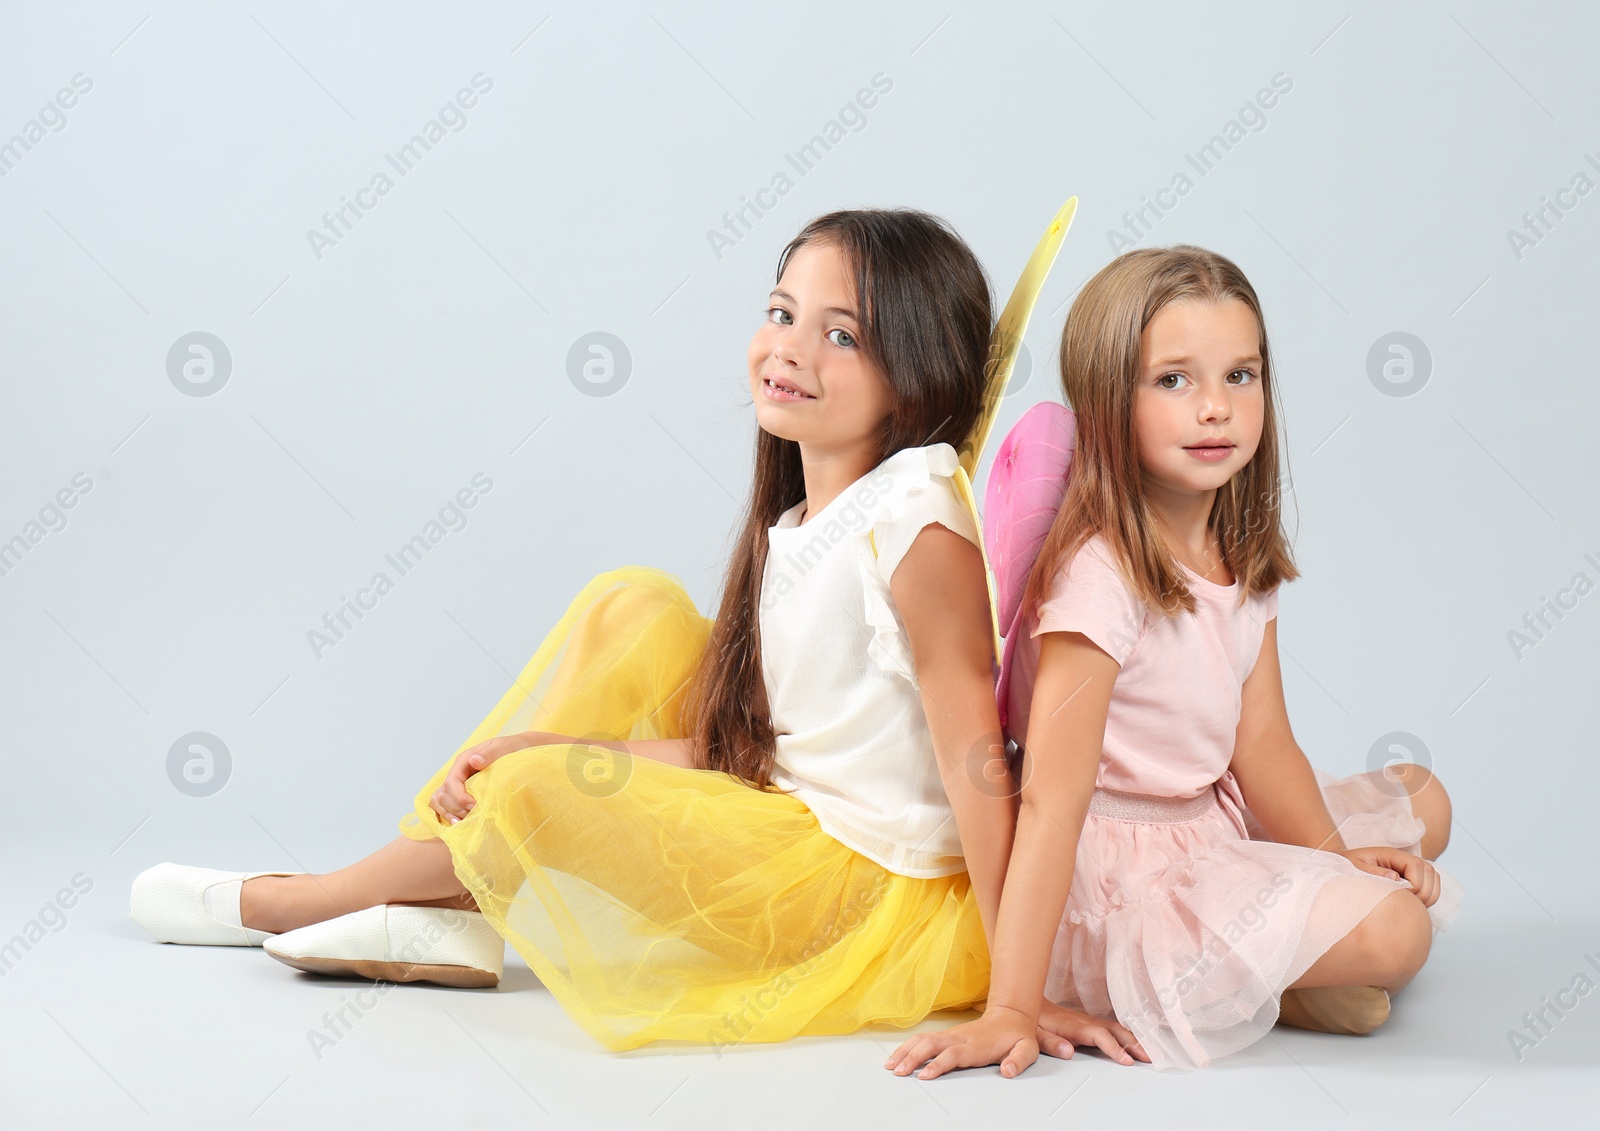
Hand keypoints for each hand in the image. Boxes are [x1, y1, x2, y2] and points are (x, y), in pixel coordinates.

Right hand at [429, 737, 516, 823]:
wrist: (521, 749)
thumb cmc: (514, 749)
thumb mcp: (504, 747)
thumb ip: (490, 754)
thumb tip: (474, 761)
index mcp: (465, 760)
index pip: (451, 782)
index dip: (459, 797)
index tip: (475, 806)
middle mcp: (458, 772)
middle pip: (443, 794)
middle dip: (457, 808)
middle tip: (475, 815)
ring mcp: (458, 783)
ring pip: (440, 801)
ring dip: (450, 813)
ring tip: (465, 822)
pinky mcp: (461, 792)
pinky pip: (444, 805)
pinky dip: (447, 815)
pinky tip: (459, 822)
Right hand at [883, 1005, 1037, 1079]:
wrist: (1011, 1016)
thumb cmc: (1016, 1036)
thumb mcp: (1027, 1049)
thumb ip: (1018, 1061)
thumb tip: (1009, 1072)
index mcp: (975, 1044)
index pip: (953, 1054)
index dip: (938, 1065)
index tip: (925, 1076)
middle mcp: (959, 1037)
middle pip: (930, 1045)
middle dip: (912, 1058)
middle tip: (898, 1072)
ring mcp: (951, 1034)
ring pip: (923, 1040)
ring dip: (906, 1051)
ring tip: (891, 1066)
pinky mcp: (947, 1035)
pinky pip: (923, 1039)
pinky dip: (908, 1047)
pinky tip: (899, 1056)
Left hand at [1035, 999, 1148, 1065]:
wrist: (1029, 1001)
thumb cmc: (1032, 1020)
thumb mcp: (1035, 1033)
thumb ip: (1051, 1043)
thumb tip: (1069, 1052)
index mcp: (1073, 1025)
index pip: (1099, 1036)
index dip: (1114, 1048)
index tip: (1127, 1061)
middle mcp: (1084, 1021)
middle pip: (1114, 1030)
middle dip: (1133, 1044)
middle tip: (1150, 1058)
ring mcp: (1088, 1020)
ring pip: (1116, 1028)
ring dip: (1134, 1039)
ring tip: (1150, 1053)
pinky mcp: (1089, 1022)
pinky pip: (1112, 1028)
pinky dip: (1127, 1035)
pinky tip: (1136, 1043)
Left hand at [1338, 845, 1439, 907]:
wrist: (1339, 870)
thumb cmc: (1344, 868)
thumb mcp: (1353, 869)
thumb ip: (1373, 872)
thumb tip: (1396, 877)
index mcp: (1389, 854)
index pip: (1416, 865)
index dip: (1416, 882)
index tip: (1405, 895)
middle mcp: (1402, 860)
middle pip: (1430, 871)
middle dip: (1425, 891)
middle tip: (1410, 904)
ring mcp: (1408, 870)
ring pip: (1433, 879)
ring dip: (1429, 895)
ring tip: (1413, 906)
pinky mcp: (1410, 880)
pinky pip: (1430, 887)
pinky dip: (1428, 898)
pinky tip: (1413, 906)